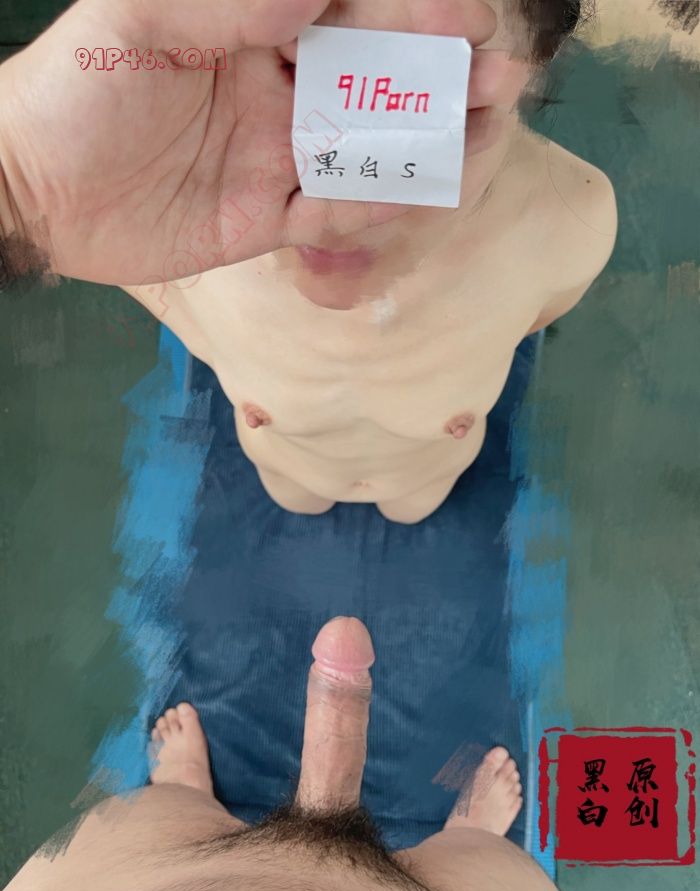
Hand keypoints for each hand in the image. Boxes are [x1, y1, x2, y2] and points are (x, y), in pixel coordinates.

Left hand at [0, 0, 499, 285]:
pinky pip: (330, 221)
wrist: (36, 192)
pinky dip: (362, 216)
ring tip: (474, 150)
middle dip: (441, 85)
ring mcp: (280, 160)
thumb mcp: (135, 25)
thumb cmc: (74, 91)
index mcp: (258, 31)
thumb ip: (224, 5)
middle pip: (378, 87)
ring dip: (422, 154)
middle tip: (499, 85)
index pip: (353, 20)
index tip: (471, 19)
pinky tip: (388, 209)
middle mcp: (281, 92)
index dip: (414, 18)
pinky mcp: (268, 221)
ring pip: (368, 157)